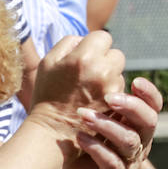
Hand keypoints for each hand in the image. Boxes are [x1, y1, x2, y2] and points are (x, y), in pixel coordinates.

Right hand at [26, 32, 126, 151]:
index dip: (93, 45)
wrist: (52, 131)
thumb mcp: (48, 62)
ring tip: (88, 90)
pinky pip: (121, 91)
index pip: (103, 36)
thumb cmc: (47, 94)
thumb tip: (84, 39)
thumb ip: (68, 42)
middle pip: (116, 54)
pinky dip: (111, 93)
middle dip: (104, 60)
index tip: (84, 56)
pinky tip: (94, 101)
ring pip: (119, 73)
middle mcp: (103, 70)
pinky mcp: (117, 104)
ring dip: (109, 77)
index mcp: (85, 56)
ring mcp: (112, 89)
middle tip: (87, 74)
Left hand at [54, 76, 162, 168]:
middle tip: (109, 97)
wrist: (58, 165)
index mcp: (134, 118)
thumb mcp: (80, 99)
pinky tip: (81, 137)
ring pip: (130, 142)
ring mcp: (129, 159)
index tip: (134, 80)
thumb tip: (87, 42)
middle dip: (132, 107)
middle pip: (150, 121)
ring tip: (84, 115)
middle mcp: (137, 137)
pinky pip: (113, 163)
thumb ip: (90, 77)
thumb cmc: (72, 128)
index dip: (149, 93)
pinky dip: (97, 149)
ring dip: (108, 126)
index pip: (153, 102)